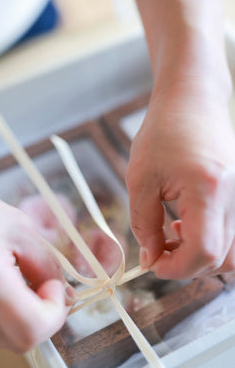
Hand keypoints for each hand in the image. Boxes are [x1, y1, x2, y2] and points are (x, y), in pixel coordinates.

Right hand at [0, 173, 73, 351]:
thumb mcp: (19, 227)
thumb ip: (48, 265)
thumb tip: (65, 295)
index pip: (31, 329)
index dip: (54, 312)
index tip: (54, 288)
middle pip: (19, 341)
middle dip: (40, 315)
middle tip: (39, 284)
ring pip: (2, 338)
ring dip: (18, 315)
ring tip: (10, 277)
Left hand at [126, 78, 234, 279]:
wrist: (193, 100)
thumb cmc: (164, 130)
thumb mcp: (141, 178)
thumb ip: (144, 224)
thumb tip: (150, 258)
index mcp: (209, 189)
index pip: (204, 252)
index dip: (177, 268)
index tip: (153, 264)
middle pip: (221, 258)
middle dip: (186, 264)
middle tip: (158, 250)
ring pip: (231, 250)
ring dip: (200, 254)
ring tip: (173, 233)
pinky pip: (232, 232)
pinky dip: (210, 239)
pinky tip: (187, 222)